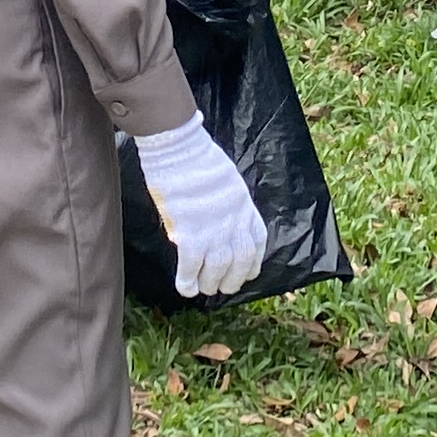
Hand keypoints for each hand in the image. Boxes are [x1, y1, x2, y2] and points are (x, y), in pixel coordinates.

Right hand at [130, 118, 268, 299]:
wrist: (179, 147)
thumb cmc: (196, 156)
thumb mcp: (226, 179)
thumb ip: (226, 202)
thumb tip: (216, 220)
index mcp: (244, 205)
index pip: (258, 241)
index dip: (253, 262)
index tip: (246, 273)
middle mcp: (235, 220)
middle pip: (241, 260)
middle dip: (233, 280)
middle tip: (221, 287)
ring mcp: (214, 228)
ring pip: (219, 269)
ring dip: (211, 283)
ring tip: (203, 289)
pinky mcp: (191, 232)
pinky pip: (193, 266)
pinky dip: (188, 280)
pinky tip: (185, 286)